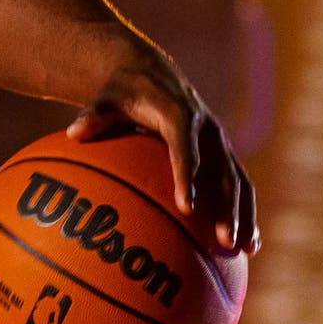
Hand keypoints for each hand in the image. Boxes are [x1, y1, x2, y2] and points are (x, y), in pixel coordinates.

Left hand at [67, 51, 259, 255]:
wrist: (150, 73)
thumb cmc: (123, 92)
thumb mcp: (106, 99)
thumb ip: (94, 115)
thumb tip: (73, 132)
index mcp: (178, 114)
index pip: (185, 147)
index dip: (188, 176)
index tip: (187, 207)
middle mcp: (206, 129)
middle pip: (221, 170)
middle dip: (226, 206)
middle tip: (224, 240)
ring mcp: (218, 142)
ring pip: (238, 180)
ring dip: (244, 214)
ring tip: (246, 250)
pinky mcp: (223, 153)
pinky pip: (238, 184)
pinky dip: (246, 212)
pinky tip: (248, 246)